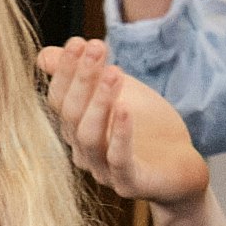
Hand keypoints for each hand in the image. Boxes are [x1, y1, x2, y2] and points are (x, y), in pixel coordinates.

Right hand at [42, 41, 208, 209]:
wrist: (181, 166)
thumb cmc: (147, 127)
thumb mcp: (118, 93)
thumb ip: (87, 76)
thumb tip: (45, 55)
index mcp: (75, 130)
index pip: (59, 99)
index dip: (66, 71)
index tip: (79, 42)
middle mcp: (82, 151)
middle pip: (71, 115)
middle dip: (83, 79)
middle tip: (97, 47)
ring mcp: (103, 170)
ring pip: (89, 136)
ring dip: (99, 102)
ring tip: (114, 72)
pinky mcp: (129, 184)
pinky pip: (119, 160)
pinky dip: (121, 134)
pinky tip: (126, 108)